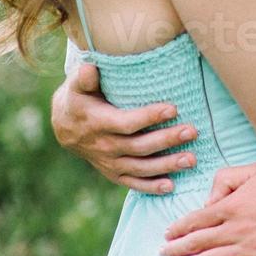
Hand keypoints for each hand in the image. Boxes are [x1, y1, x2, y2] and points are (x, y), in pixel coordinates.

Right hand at [50, 63, 198, 193]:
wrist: (64, 125)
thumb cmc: (78, 97)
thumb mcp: (77, 85)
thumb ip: (84, 77)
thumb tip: (90, 68)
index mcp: (98, 123)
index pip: (128, 123)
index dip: (150, 117)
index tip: (173, 108)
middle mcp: (105, 146)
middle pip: (140, 146)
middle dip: (167, 140)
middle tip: (192, 132)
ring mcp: (109, 163)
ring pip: (141, 167)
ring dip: (167, 165)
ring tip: (191, 159)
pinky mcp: (113, 173)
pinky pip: (133, 183)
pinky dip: (151, 186)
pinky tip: (171, 186)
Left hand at [160, 160, 255, 255]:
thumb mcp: (255, 170)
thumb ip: (226, 180)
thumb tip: (208, 200)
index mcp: (234, 204)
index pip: (197, 219)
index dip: (179, 228)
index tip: (167, 234)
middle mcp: (238, 229)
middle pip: (199, 243)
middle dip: (177, 250)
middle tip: (162, 255)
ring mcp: (251, 249)